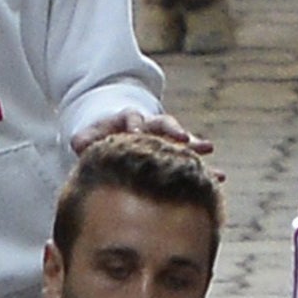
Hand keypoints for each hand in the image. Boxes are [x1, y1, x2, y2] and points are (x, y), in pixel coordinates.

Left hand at [70, 109, 213, 156]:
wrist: (115, 140)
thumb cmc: (101, 140)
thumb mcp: (89, 138)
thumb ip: (85, 140)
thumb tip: (79, 144)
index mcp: (128, 120)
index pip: (133, 118)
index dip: (135, 124)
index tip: (137, 131)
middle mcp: (151, 126)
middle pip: (164, 123)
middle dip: (173, 131)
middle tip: (182, 138)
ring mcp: (166, 140)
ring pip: (183, 141)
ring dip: (195, 145)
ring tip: (208, 149)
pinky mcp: (176, 156)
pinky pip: (192, 162)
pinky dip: (204, 169)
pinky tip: (218, 179)